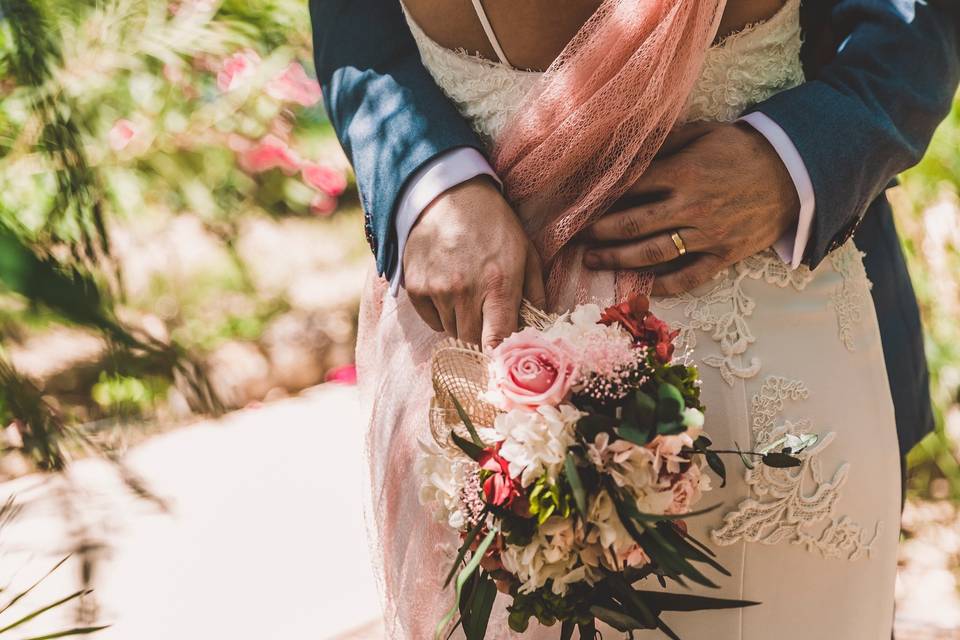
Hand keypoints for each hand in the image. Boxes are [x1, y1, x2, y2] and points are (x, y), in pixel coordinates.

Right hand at [403, 176, 544, 349]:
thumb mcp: (526, 252)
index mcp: (498, 284)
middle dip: (482, 340)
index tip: (502, 361)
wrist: (448, 194)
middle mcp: (464, 291)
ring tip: (468, 297)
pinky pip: (431, 321)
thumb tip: (540, 329)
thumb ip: (535, 293)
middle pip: (472, 343)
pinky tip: (448, 290)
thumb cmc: (494, 224)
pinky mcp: (415, 287)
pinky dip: (442, 315)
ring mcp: (437, 290)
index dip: (499, 357)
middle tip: (487, 322)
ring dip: (462, 325)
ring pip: (451, 333)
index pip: (496, 342)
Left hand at [580, 121, 800, 295]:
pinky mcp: (724, 255)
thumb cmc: (743, 150)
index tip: (578, 205)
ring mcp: (707, 234)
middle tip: (573, 238)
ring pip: (653, 253)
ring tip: (592, 262)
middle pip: (632, 224)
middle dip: (598, 233)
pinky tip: (642, 288)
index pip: (631, 188)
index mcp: (683, 172)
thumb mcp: (705, 132)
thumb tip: (628, 146)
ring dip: (617, 260)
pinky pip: (689, 277)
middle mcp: (691, 206)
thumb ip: (666, 142)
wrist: (794, 173)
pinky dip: (665, 286)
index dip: (601, 198)